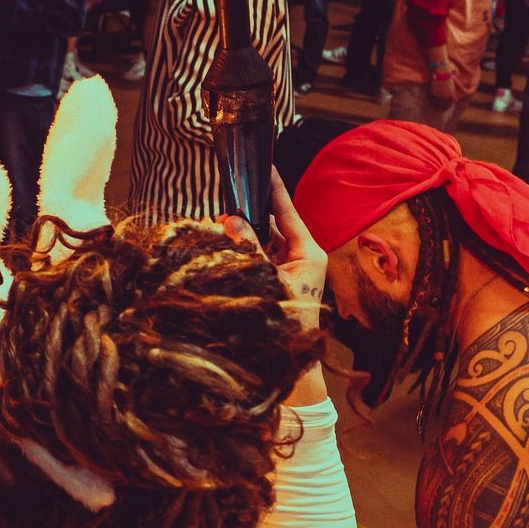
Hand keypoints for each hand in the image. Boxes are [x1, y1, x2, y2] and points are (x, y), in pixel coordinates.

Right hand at [220, 173, 324, 325]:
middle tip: (225, 206)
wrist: (290, 362)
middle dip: (249, 215)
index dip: (274, 188)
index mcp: (308, 251)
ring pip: (264, 240)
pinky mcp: (280, 279)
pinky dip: (245, 250)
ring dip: (244, 234)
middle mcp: (302, 256)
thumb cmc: (283, 322)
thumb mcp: (264, 279)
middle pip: (273, 224)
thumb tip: (231, 219)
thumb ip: (248, 246)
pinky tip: (226, 245)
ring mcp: (291, 268)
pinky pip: (261, 256)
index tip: (265, 165)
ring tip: (220, 226)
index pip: (288, 210)